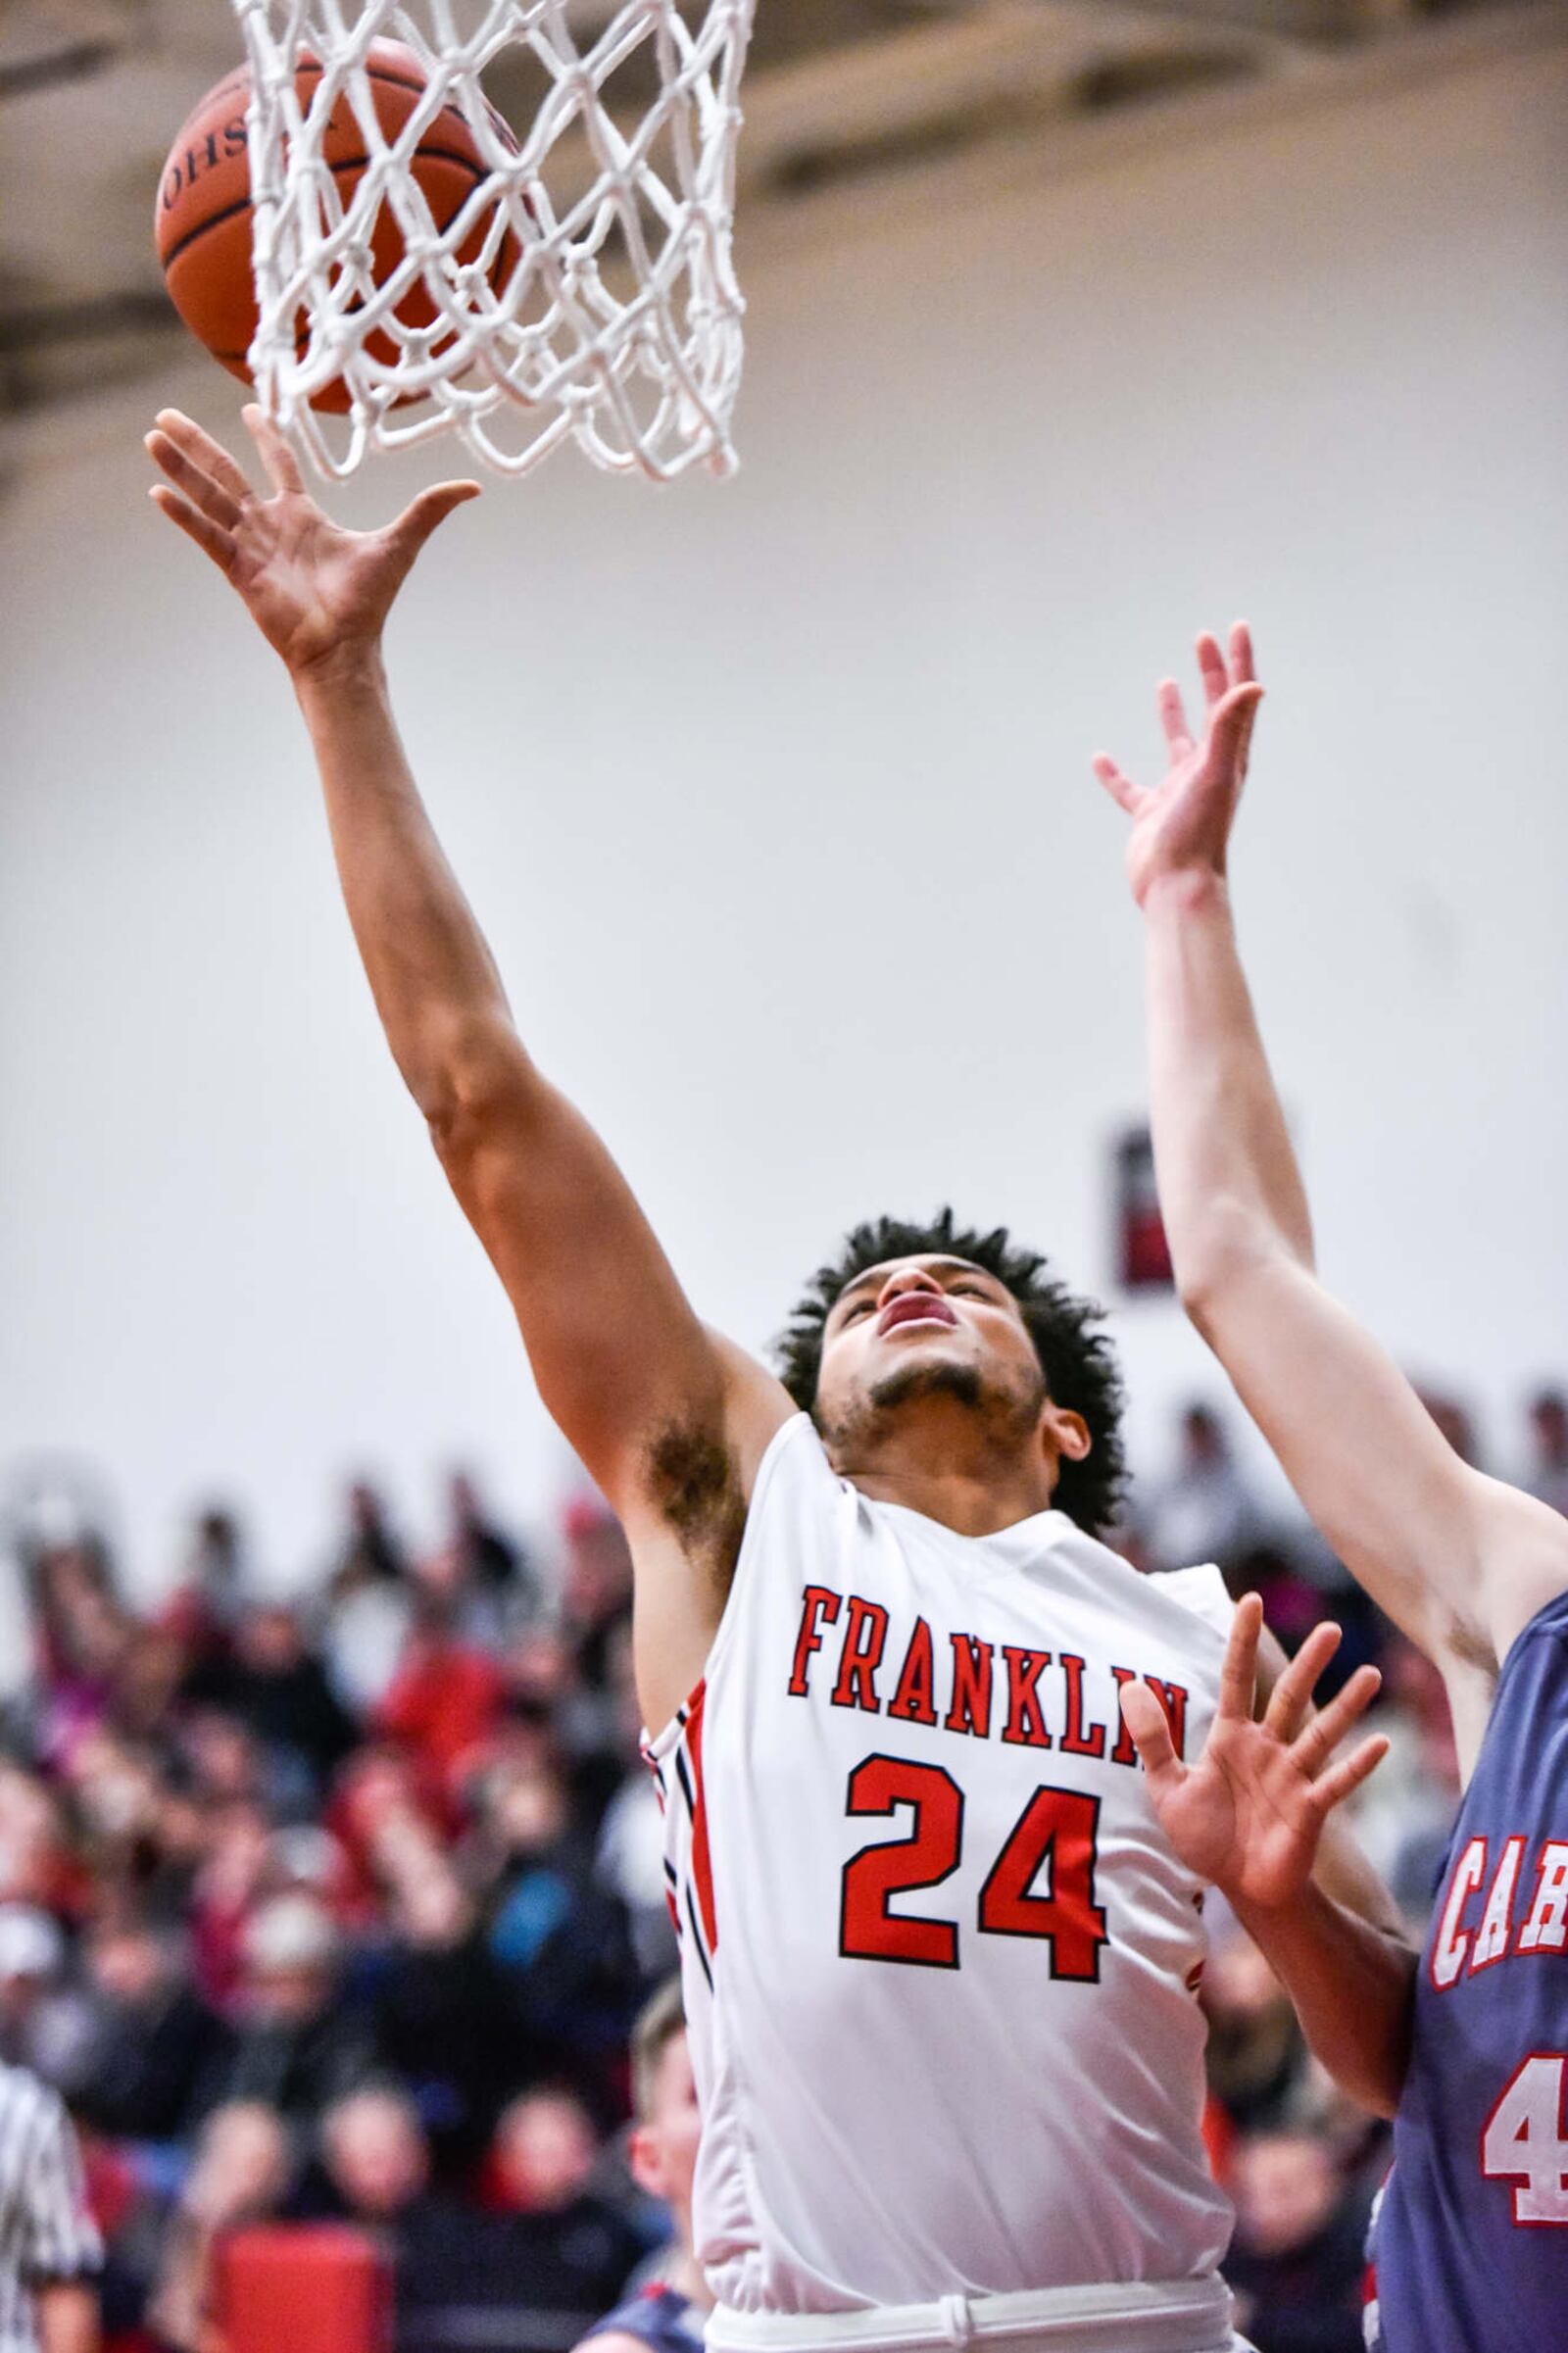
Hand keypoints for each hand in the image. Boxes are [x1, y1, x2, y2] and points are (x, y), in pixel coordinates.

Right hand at [145, 405, 478, 676]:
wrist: (344, 648)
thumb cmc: (368, 603)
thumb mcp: (400, 544)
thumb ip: (428, 511)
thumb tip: (473, 487)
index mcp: (302, 516)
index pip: (279, 466)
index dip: (266, 437)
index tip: (248, 410)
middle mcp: (270, 526)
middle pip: (227, 474)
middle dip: (197, 445)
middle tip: (166, 415)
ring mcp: (251, 546)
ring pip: (209, 496)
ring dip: (180, 467)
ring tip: (151, 437)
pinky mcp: (238, 569)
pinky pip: (206, 535)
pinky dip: (183, 515)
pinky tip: (156, 490)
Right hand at [1092, 622, 1262, 907]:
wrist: (1176, 888)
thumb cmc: (1199, 833)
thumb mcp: (1214, 772)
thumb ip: (1229, 727)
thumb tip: (1254, 685)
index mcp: (1228, 758)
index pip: (1237, 700)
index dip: (1238, 663)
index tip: (1234, 628)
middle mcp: (1206, 771)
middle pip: (1214, 712)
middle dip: (1210, 675)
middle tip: (1202, 639)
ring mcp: (1177, 792)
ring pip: (1176, 743)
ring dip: (1173, 714)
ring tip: (1165, 683)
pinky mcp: (1149, 815)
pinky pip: (1129, 788)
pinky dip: (1114, 774)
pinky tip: (1099, 759)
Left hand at [1120, 1592, 1387, 1914]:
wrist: (1237, 1888)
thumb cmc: (1205, 1837)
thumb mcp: (1167, 1787)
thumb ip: (1152, 1739)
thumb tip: (1127, 1685)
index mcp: (1232, 1737)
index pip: (1237, 1678)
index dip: (1242, 1641)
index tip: (1250, 1600)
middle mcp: (1268, 1749)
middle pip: (1291, 1696)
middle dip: (1310, 1663)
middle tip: (1331, 1629)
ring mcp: (1293, 1777)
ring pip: (1322, 1733)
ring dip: (1347, 1706)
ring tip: (1370, 1675)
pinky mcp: (1311, 1810)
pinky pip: (1337, 1783)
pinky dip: (1358, 1765)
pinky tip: (1381, 1743)